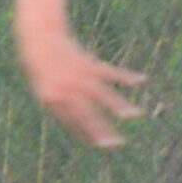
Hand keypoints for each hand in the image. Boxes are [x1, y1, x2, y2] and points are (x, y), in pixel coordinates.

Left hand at [19, 27, 147, 149]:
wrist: (39, 37)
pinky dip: (127, 76)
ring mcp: (79, 77)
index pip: (72, 122)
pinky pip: (111, 72)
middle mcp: (67, 90)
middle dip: (102, 130)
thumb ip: (58, 104)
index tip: (100, 145)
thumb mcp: (41, 87)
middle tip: (117, 144)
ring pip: (104, 94)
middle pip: (88, 114)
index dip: (86, 134)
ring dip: (120, 105)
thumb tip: (75, 122)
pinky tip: (142, 80)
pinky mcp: (89, 63)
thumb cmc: (39, 65)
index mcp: (52, 99)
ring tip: (136, 114)